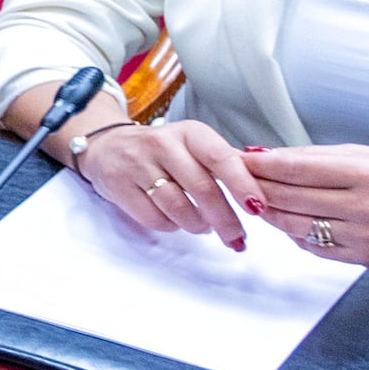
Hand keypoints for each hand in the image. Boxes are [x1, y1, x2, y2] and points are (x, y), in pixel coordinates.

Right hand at [68, 117, 269, 249]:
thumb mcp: (193, 145)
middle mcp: (162, 144)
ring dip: (198, 225)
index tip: (257, 207)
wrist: (106, 147)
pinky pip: (154, 218)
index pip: (220, 158)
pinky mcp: (119, 186)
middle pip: (202, 188)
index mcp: (189, 132)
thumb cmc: (161, 151)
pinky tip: (176, 221)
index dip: (241, 184)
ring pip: (178, 207)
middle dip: (225, 218)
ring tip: (204, 227)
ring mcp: (137, 165)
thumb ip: (224, 162)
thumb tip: (262, 188)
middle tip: (237, 236)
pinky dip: (171, 226)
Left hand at [242, 142, 368, 267]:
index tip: (238, 159)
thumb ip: (316, 158)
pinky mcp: (361, 259)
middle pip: (289, 198)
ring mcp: (363, 237)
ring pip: (294, 226)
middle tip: (234, 178)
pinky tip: (287, 219)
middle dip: (255, 187)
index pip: (295, 169)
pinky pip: (312, 246)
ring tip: (255, 198)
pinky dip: (293, 232)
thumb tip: (266, 156)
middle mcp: (365, 207)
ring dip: (268, 212)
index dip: (260, 165)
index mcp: (367, 173)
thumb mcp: (368, 155)